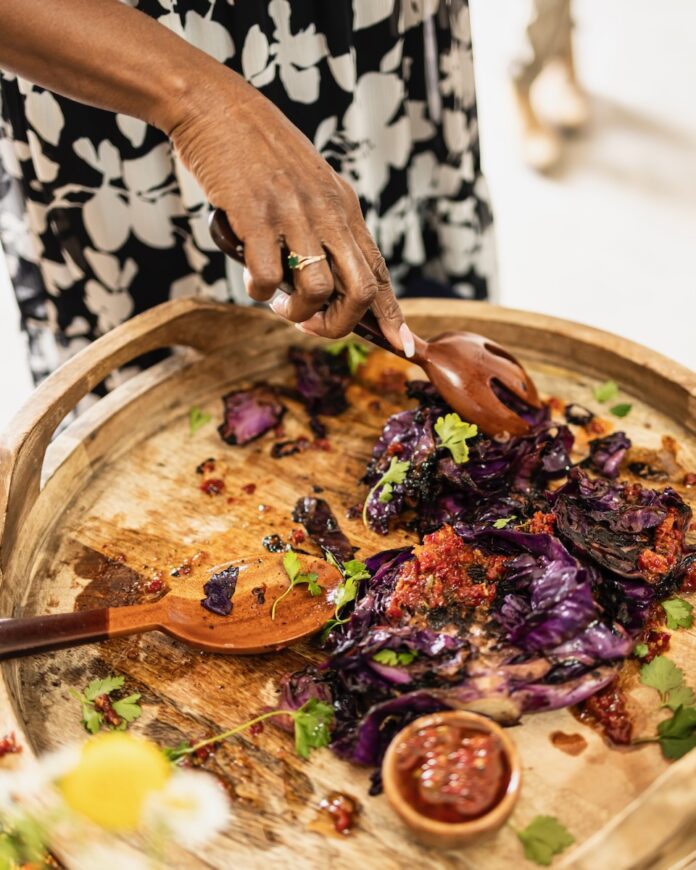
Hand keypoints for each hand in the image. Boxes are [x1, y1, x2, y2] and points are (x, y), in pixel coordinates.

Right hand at [168, 67, 410, 349]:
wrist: (218, 106)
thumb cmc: (260, 152)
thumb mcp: (309, 184)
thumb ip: (323, 224)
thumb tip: (325, 277)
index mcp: (345, 208)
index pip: (379, 271)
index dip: (393, 314)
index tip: (403, 344)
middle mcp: (328, 213)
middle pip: (361, 290)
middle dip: (341, 324)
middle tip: (312, 325)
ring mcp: (295, 214)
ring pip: (319, 290)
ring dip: (297, 311)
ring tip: (278, 301)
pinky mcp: (258, 216)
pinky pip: (267, 277)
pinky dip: (259, 291)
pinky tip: (252, 280)